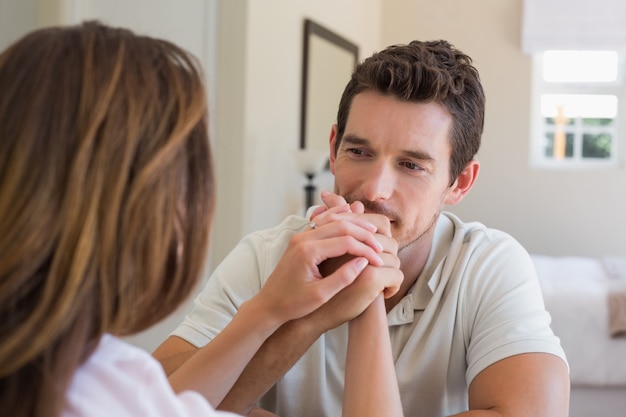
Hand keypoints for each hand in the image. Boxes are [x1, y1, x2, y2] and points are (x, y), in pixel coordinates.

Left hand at [304, 191, 402, 331]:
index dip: (366, 250)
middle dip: (363, 234)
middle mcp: (303, 239)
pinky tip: (352, 218)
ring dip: (353, 224)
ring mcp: (300, 236)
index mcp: (308, 252)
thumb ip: (343, 277)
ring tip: (372, 231)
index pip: (345, 242)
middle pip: (341, 225)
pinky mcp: (300, 239)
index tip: (379, 260)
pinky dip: (339, 218)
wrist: (269, 304)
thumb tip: (364, 262)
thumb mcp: (321, 296)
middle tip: (379, 245)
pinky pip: (323, 222)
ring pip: (332, 219)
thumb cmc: (293, 304)